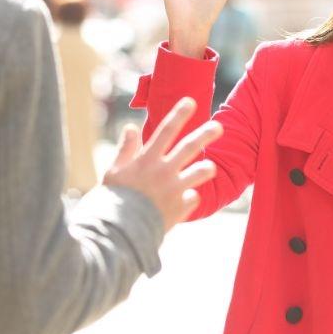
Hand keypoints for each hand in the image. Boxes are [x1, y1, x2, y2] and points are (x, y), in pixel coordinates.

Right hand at [103, 98, 220, 229]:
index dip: (179, 114)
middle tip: (219, 126)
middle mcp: (163, 171)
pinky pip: (193, 199)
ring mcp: (174, 190)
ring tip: (210, 167)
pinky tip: (183, 202)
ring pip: (200, 172)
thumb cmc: (113, 200)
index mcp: (147, 160)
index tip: (190, 101)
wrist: (120, 232)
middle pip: (189, 147)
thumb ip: (125, 149)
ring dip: (206, 168)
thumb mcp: (114, 172)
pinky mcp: (181, 208)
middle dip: (205, 133)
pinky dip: (189, 198)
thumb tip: (130, 127)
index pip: (166, 130)